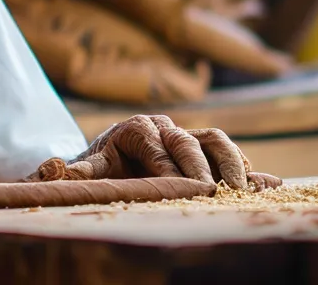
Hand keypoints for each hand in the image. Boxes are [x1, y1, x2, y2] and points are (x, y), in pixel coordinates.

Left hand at [27, 115, 281, 191]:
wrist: (116, 157)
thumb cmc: (102, 165)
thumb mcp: (87, 168)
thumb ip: (77, 171)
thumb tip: (53, 169)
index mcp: (136, 129)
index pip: (156, 147)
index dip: (169, 168)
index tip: (179, 187)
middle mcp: (165, 127)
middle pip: (188, 141)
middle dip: (203, 167)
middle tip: (214, 191)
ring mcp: (187, 135)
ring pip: (214, 139)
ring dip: (231, 162)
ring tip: (242, 187)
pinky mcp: (204, 148)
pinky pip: (229, 152)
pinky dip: (247, 166)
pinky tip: (264, 184)